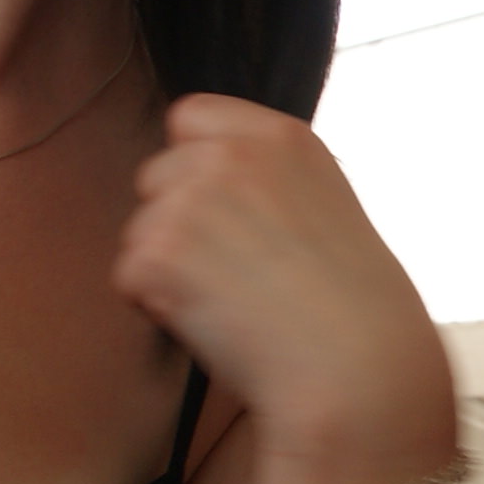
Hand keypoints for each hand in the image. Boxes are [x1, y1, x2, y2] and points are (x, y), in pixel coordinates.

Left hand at [112, 97, 450, 472]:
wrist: (355, 367)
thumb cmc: (355, 309)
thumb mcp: (327, 206)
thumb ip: (269, 182)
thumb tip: (210, 194)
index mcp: (282, 137)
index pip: (191, 116)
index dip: (194, 166)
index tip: (222, 212)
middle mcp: (231, 154)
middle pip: (155, 175)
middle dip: (176, 222)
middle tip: (231, 274)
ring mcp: (191, 199)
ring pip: (138, 231)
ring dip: (166, 270)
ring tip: (231, 305)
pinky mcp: (159, 250)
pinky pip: (128, 277)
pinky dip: (157, 308)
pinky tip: (214, 324)